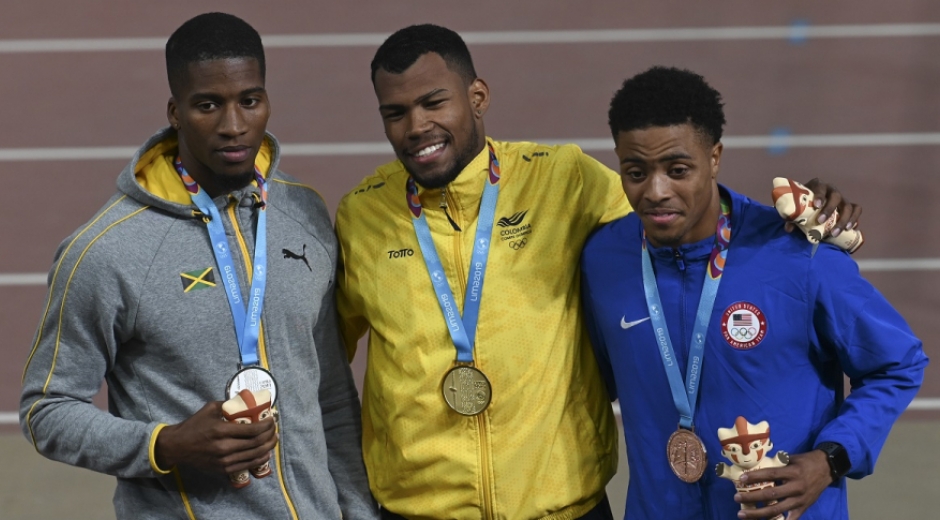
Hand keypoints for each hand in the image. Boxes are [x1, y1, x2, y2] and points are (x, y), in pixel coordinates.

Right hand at [154, 401, 277, 474]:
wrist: (178, 447)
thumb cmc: (194, 425)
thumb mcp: (210, 409)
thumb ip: (228, 404)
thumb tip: (246, 399)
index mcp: (221, 430)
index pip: (252, 430)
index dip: (266, 425)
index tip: (272, 420)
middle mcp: (224, 447)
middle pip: (256, 443)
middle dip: (270, 435)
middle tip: (275, 428)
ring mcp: (224, 461)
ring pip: (254, 455)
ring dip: (268, 447)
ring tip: (274, 439)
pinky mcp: (223, 469)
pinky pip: (247, 465)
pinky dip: (260, 459)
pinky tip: (265, 453)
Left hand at [734, 450, 831, 518]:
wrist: (827, 468)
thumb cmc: (806, 461)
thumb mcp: (791, 458)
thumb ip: (776, 463)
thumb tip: (756, 464)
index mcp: (792, 472)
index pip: (771, 474)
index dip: (755, 477)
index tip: (741, 479)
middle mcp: (796, 487)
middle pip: (771, 495)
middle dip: (752, 497)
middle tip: (736, 498)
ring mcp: (800, 500)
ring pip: (777, 510)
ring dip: (758, 513)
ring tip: (743, 514)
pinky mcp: (804, 508)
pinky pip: (790, 519)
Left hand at [788, 178, 861, 236]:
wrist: (814, 204)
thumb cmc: (804, 205)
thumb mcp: (797, 208)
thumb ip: (792, 217)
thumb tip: (788, 228)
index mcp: (818, 186)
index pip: (820, 187)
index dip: (819, 195)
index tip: (816, 205)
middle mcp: (832, 190)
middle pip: (836, 196)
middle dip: (829, 209)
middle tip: (821, 221)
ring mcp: (843, 198)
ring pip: (848, 206)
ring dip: (843, 220)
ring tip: (834, 233)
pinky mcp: (850, 206)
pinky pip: (857, 210)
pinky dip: (855, 219)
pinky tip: (850, 229)